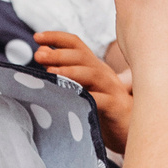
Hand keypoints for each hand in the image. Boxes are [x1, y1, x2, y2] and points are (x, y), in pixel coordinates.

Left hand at [33, 31, 131, 152]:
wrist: (130, 130)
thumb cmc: (101, 111)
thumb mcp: (81, 90)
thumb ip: (64, 75)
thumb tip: (42, 56)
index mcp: (93, 67)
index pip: (76, 44)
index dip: (56, 38)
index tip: (37, 37)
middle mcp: (103, 74)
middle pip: (82, 57)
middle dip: (58, 54)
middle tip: (38, 56)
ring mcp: (112, 89)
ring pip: (92, 74)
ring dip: (70, 72)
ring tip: (51, 72)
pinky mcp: (117, 107)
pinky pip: (102, 101)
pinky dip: (88, 98)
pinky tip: (71, 99)